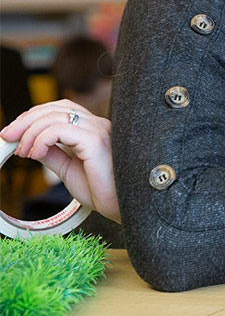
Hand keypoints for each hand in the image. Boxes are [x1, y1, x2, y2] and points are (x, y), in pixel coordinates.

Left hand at [0, 100, 118, 222]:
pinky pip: (59, 130)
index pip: (61, 109)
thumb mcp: (68, 170)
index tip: (14, 134)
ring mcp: (98, 130)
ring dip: (30, 132)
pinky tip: (35, 155)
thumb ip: (53, 154)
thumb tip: (32, 145)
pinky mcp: (95, 140)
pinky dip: (41, 140)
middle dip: (25, 121)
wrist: (121, 207)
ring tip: (22, 153)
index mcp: (93, 129)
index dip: (34, 117)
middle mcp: (98, 125)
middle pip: (55, 108)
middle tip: (7, 137)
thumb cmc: (102, 192)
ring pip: (54, 116)